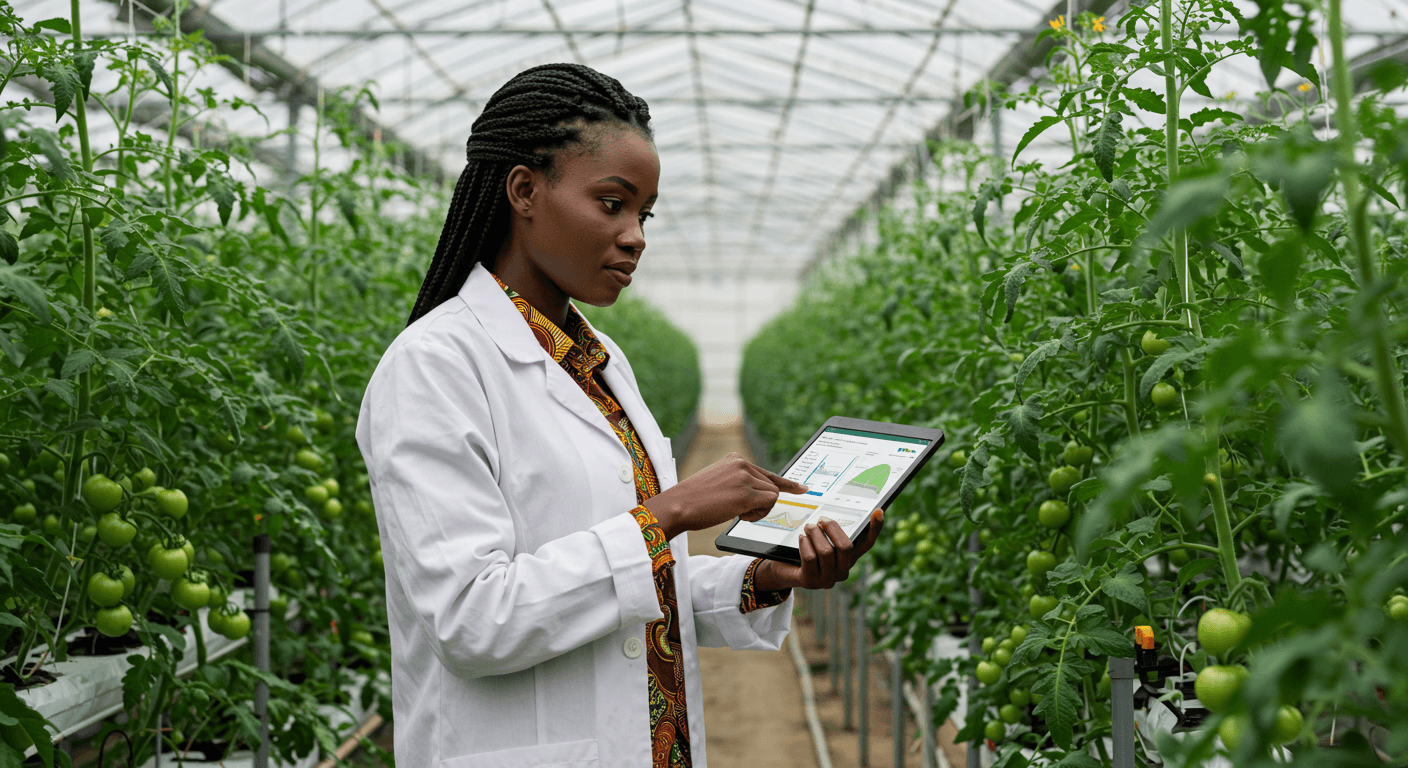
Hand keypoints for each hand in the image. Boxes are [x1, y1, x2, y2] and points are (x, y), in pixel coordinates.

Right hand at [643, 452, 807, 539]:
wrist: (679, 506)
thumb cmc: (695, 500)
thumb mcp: (719, 482)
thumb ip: (740, 482)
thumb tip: (764, 492)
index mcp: (735, 459)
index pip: (767, 472)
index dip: (786, 483)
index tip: (802, 488)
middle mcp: (742, 464)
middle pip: (771, 486)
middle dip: (762, 503)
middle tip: (741, 512)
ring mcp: (745, 477)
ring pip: (772, 496)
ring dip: (759, 510)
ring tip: (736, 511)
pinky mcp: (746, 493)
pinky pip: (768, 504)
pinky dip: (757, 514)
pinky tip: (738, 514)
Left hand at [752, 510, 884, 591]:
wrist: (783, 568)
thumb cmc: (807, 549)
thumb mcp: (822, 539)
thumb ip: (831, 531)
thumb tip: (834, 513)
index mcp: (849, 558)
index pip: (867, 543)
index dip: (875, 528)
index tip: (878, 511)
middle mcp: (843, 571)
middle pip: (846, 547)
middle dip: (832, 529)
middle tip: (820, 520)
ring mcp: (828, 579)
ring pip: (826, 552)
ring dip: (815, 535)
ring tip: (808, 527)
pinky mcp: (811, 582)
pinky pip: (810, 558)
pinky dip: (805, 545)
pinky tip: (802, 539)